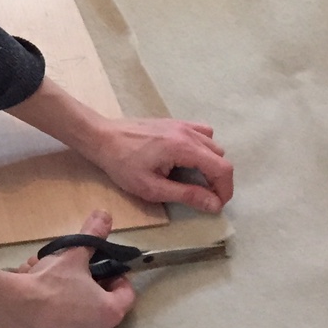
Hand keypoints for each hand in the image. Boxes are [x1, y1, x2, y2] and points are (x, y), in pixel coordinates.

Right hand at [4, 208, 135, 327]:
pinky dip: (57, 309)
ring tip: (47, 276)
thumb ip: (93, 235)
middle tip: (72, 269)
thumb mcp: (73, 255)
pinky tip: (38, 293)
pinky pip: (64, 324)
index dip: (117, 276)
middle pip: (103, 305)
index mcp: (110, 312)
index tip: (102, 267)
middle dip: (88, 284)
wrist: (16, 308)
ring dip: (70, 295)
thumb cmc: (51, 283)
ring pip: (81, 313)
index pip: (126, 294)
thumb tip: (105, 214)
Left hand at [86, 117, 232, 214]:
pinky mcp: (174, 122)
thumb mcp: (153, 188)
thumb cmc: (123, 165)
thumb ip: (187, 195)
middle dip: (218, 179)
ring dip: (211, 163)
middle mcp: (188, 132)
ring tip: (195, 178)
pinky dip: (203, 148)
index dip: (225, 189)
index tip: (216, 204)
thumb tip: (215, 204)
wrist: (102, 138)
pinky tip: (188, 159)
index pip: (222, 168)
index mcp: (184, 147)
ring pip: (212, 144)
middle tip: (203, 195)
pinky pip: (201, 133)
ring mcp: (181, 124)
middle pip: (220, 157)